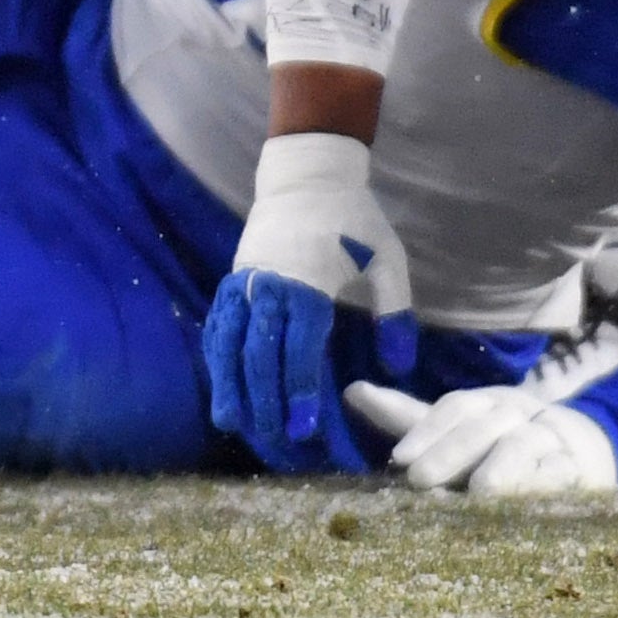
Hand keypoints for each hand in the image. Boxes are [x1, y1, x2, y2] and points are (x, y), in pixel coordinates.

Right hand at [204, 130, 413, 470]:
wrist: (306, 172)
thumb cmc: (354, 219)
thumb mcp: (388, 259)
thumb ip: (394, 312)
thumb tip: (399, 367)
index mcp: (307, 279)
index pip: (298, 345)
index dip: (299, 389)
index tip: (304, 428)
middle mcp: (268, 284)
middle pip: (258, 354)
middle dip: (266, 404)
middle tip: (279, 445)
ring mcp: (244, 282)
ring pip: (229, 344)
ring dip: (232, 388)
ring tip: (237, 428)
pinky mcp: (233, 280)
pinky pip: (217, 327)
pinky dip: (217, 362)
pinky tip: (223, 392)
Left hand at [342, 380, 617, 496]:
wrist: (585, 448)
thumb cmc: (502, 442)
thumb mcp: (459, 428)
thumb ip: (411, 419)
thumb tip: (351, 390)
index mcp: (485, 402)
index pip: (453, 408)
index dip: (426, 430)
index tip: (400, 460)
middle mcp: (516, 413)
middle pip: (482, 427)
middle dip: (450, 451)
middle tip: (419, 480)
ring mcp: (549, 439)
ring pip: (522, 446)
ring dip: (500, 467)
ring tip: (477, 491)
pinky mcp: (578, 470)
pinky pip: (561, 473)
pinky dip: (543, 484)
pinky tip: (525, 503)